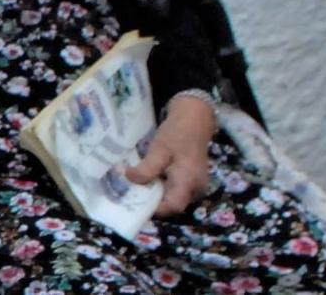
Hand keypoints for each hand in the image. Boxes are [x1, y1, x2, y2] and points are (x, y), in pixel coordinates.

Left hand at [125, 95, 215, 216]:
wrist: (195, 117)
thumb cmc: (178, 132)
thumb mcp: (159, 148)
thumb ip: (147, 168)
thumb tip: (129, 179)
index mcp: (189, 181)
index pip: (173, 207)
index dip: (155, 209)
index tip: (136, 201)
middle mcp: (196, 188)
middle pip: (173, 205)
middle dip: (153, 202)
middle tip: (133, 193)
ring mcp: (196, 185)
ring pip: (174, 198)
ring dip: (157, 194)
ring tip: (139, 185)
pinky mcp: (192, 180)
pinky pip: (176, 190)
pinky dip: (163, 187)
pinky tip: (150, 178)